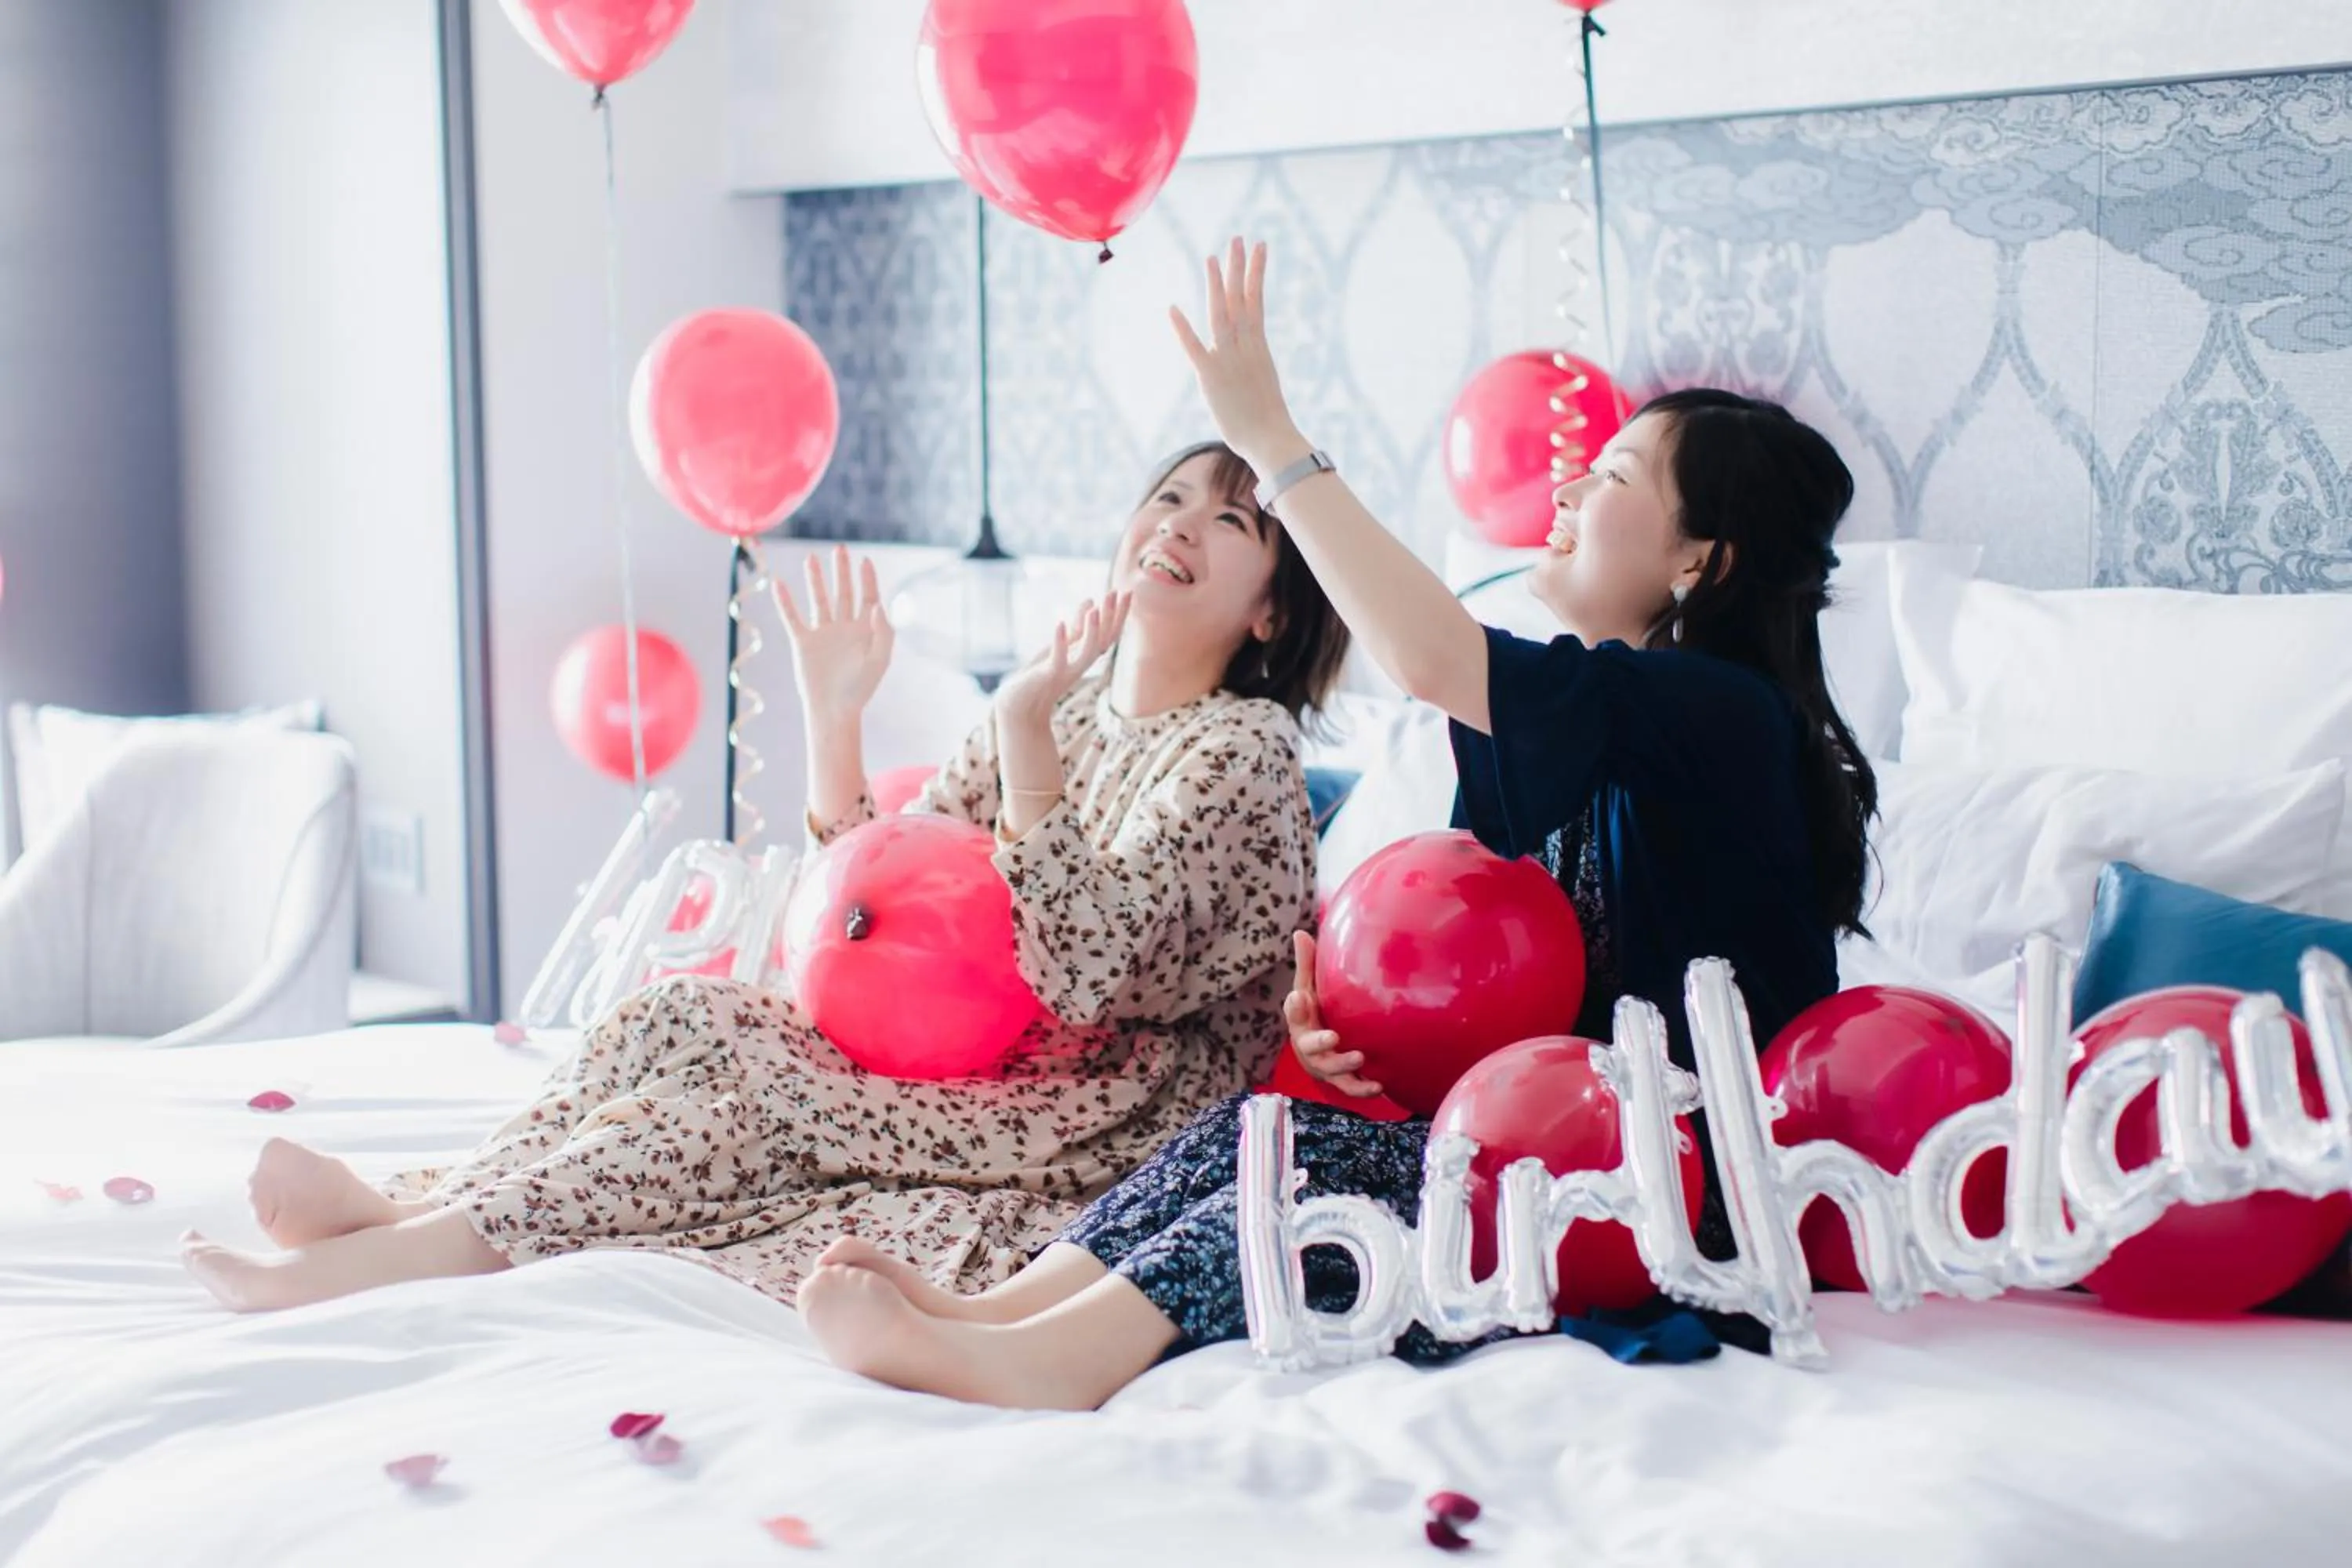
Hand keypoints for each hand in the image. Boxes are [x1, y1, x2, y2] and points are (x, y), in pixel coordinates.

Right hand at [776, 546, 892, 722]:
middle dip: (842, 571)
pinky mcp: (803, 642)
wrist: (834, 710)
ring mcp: (822, 634)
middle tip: (840, 549)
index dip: (867, 579)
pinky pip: (793, 618)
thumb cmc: (860, 689)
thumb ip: (883, 632)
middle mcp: (843, 628)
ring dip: (815, 580)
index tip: (865, 560)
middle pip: (843, 592)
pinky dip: (785, 602)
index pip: (867, 597)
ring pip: (819, 600)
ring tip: (811, 558)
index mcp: (864, 631)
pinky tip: (779, 583)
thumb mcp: (879, 660)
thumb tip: (878, 604)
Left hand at [992, 591, 1129, 725]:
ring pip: (1087, 652)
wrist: (1021, 705)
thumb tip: (1091, 601)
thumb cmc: (1041, 674)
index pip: (1109, 633)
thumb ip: (1078, 625)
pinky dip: (1060, 642)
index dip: (1119, 614)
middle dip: (1111, 616)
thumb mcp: (1063, 645)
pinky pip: (1058, 659)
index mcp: (1085, 655)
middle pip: (1104, 640)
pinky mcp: (1049, 675)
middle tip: (1117, 591)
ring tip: (1095, 609)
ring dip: (1092, 631)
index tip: (1128, 590)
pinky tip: (1059, 624)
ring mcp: (1067, 671)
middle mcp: (1082, 664)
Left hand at [1169, 238, 1310, 470]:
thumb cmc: (1268, 421)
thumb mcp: (1260, 385)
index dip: (1255, 273)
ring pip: (1221, 314)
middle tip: (1238, 238)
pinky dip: (1183, 329)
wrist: (1271, 440)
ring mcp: (1228, 360)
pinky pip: (1194, 348)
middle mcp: (1245, 347)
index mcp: (1258, 347)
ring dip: (1217, 285)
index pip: (1256, 301)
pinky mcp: (1210, 377)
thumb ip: (1250, 368)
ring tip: (1213, 258)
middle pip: (1241, 299)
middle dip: (1239, 267)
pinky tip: (1172, 308)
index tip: (1259, 248)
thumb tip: (1247, 366)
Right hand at [1284, 931, 1383, 1097]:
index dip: (1296, 1008)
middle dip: (1319, 1043)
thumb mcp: (1307, 987)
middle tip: (1333, 1037)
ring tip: (1359, 1057)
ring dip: (1343, 1066)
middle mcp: (1309, 1045)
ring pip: (1330, 1070)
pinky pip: (1350, 1087)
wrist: (1319, 1049)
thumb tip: (1300, 932)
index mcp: (1300, 1021)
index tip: (1300, 997)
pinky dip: (1362, 1089)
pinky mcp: (1341, 1078)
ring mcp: (1324, 1065)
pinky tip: (1378, 1086)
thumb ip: (1306, 963)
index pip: (1294, 1014)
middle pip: (1310, 1047)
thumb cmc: (1314, 1012)